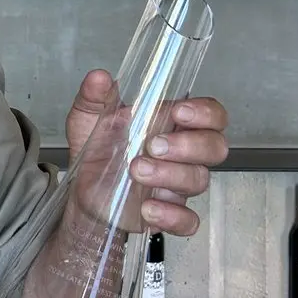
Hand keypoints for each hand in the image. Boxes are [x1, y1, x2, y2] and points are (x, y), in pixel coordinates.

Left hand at [65, 69, 228, 237]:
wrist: (83, 190)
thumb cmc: (98, 150)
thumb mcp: (88, 118)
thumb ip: (94, 96)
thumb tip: (99, 76)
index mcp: (172, 126)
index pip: (211, 115)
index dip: (204, 113)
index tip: (178, 112)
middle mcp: (184, 155)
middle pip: (215, 147)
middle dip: (188, 144)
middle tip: (153, 145)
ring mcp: (179, 186)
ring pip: (199, 180)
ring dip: (168, 174)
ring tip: (136, 170)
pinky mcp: (171, 214)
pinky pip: (188, 221)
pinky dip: (172, 216)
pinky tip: (148, 207)